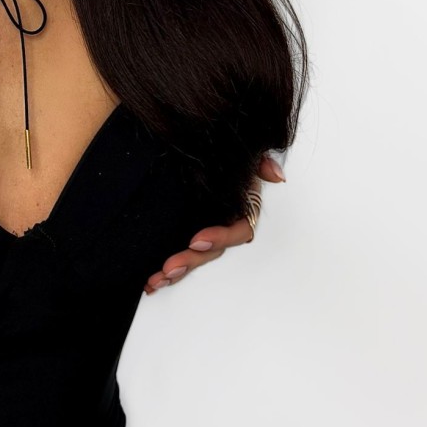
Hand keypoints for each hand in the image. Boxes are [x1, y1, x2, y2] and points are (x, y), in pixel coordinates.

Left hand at [143, 153, 285, 294]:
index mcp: (240, 209)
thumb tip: (275, 175)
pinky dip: (164, 271)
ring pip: (193, 257)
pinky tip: (151, 282)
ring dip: (176, 272)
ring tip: (157, 280)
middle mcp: (223, 224)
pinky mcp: (182, 232)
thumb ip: (261, 162)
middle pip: (212, 250)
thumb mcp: (245, 156)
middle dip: (191, 261)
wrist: (197, 145)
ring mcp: (203, 230)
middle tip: (170, 268)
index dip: (220, 238)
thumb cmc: (226, 155)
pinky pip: (177, 254)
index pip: (238, 230)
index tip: (197, 241)